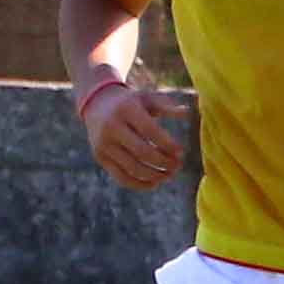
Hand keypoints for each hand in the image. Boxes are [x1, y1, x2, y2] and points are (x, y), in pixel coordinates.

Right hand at [79, 74, 190, 191]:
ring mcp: (103, 144)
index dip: (168, 144)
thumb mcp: (147, 98)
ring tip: (170, 174)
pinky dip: (139, 184)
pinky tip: (155, 183)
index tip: (181, 151)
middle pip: (142, 152)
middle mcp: (111, 127)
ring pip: (132, 168)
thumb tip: (187, 113)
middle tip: (178, 165)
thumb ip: (167, 106)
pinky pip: (120, 177)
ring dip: (155, 176)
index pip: (150, 131)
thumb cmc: (132, 102)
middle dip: (164, 162)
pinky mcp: (100, 157)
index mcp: (126, 109)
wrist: (97, 104)